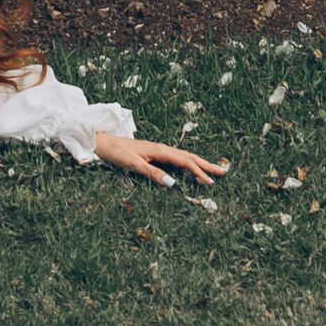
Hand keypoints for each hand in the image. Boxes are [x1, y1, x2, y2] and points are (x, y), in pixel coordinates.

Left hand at [91, 134, 224, 187]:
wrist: (102, 142)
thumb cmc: (117, 153)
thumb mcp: (134, 165)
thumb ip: (153, 174)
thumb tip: (173, 184)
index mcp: (160, 150)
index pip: (185, 162)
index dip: (199, 172)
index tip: (211, 182)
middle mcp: (162, 148)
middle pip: (189, 156)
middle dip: (206, 165)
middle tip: (223, 172)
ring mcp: (159, 150)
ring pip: (184, 156)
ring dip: (199, 163)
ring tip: (213, 170)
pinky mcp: (154, 153)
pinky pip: (177, 158)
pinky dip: (188, 163)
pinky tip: (191, 168)